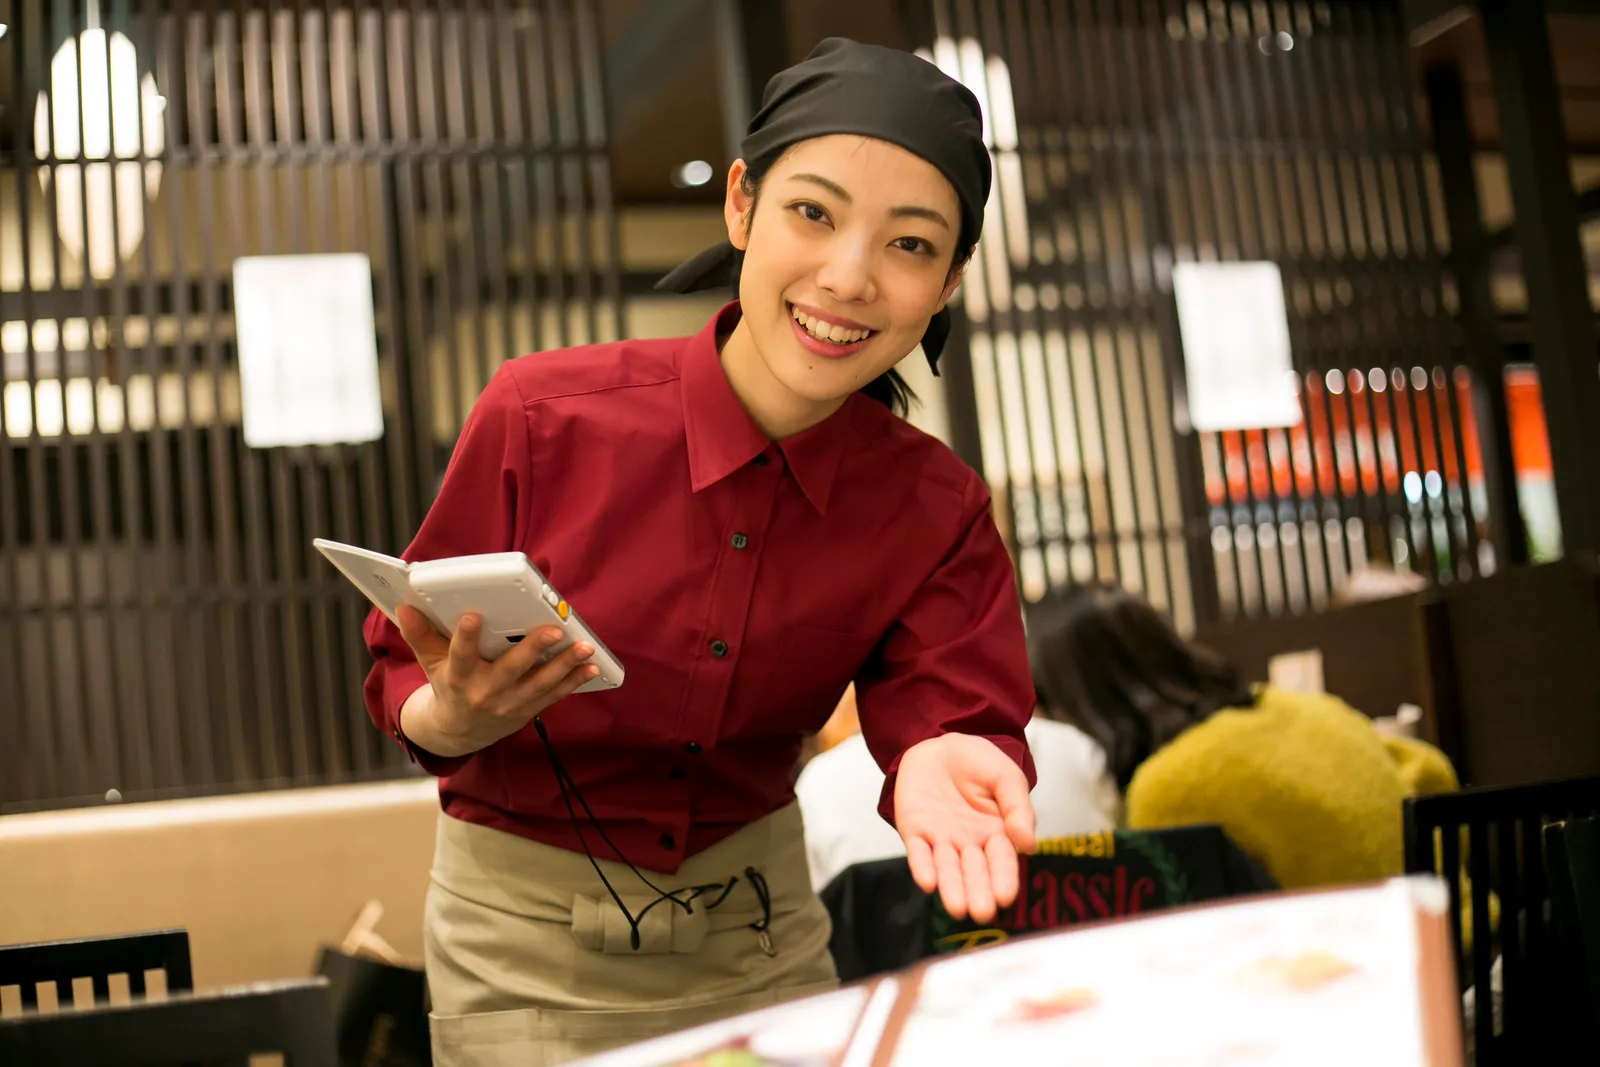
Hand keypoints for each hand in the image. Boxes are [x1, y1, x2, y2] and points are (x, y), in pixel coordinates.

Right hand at [395, 605, 597, 757]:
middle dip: (532, 649)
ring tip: (585, 647)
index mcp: (458, 677)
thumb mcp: (430, 663)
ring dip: (564, 666)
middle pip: (510, 669)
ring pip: (540, 684)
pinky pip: (554, 695)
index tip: (472, 616)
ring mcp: (509, 704)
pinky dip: (574, 681)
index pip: (459, 655)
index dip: (465, 638)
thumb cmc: (448, 686)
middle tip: (553, 630)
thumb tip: (404, 607)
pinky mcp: (528, 710)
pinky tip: (592, 666)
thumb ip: (420, 634)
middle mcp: (485, 693)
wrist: (459, 732)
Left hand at [894, 733, 1035, 923]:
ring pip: (947, 869)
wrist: (941, 745)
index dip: (1004, 878)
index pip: (1002, 861)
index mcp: (997, 833)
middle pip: (975, 872)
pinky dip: (922, 867)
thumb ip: (1017, 808)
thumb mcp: (1006, 778)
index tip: (1006, 897)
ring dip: (951, 888)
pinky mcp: (915, 831)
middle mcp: (969, 843)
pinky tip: (927, 882)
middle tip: (981, 912)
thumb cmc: (979, 763)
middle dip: (978, 892)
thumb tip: (1028, 844)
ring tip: (957, 908)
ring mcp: (941, 840)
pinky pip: (918, 853)